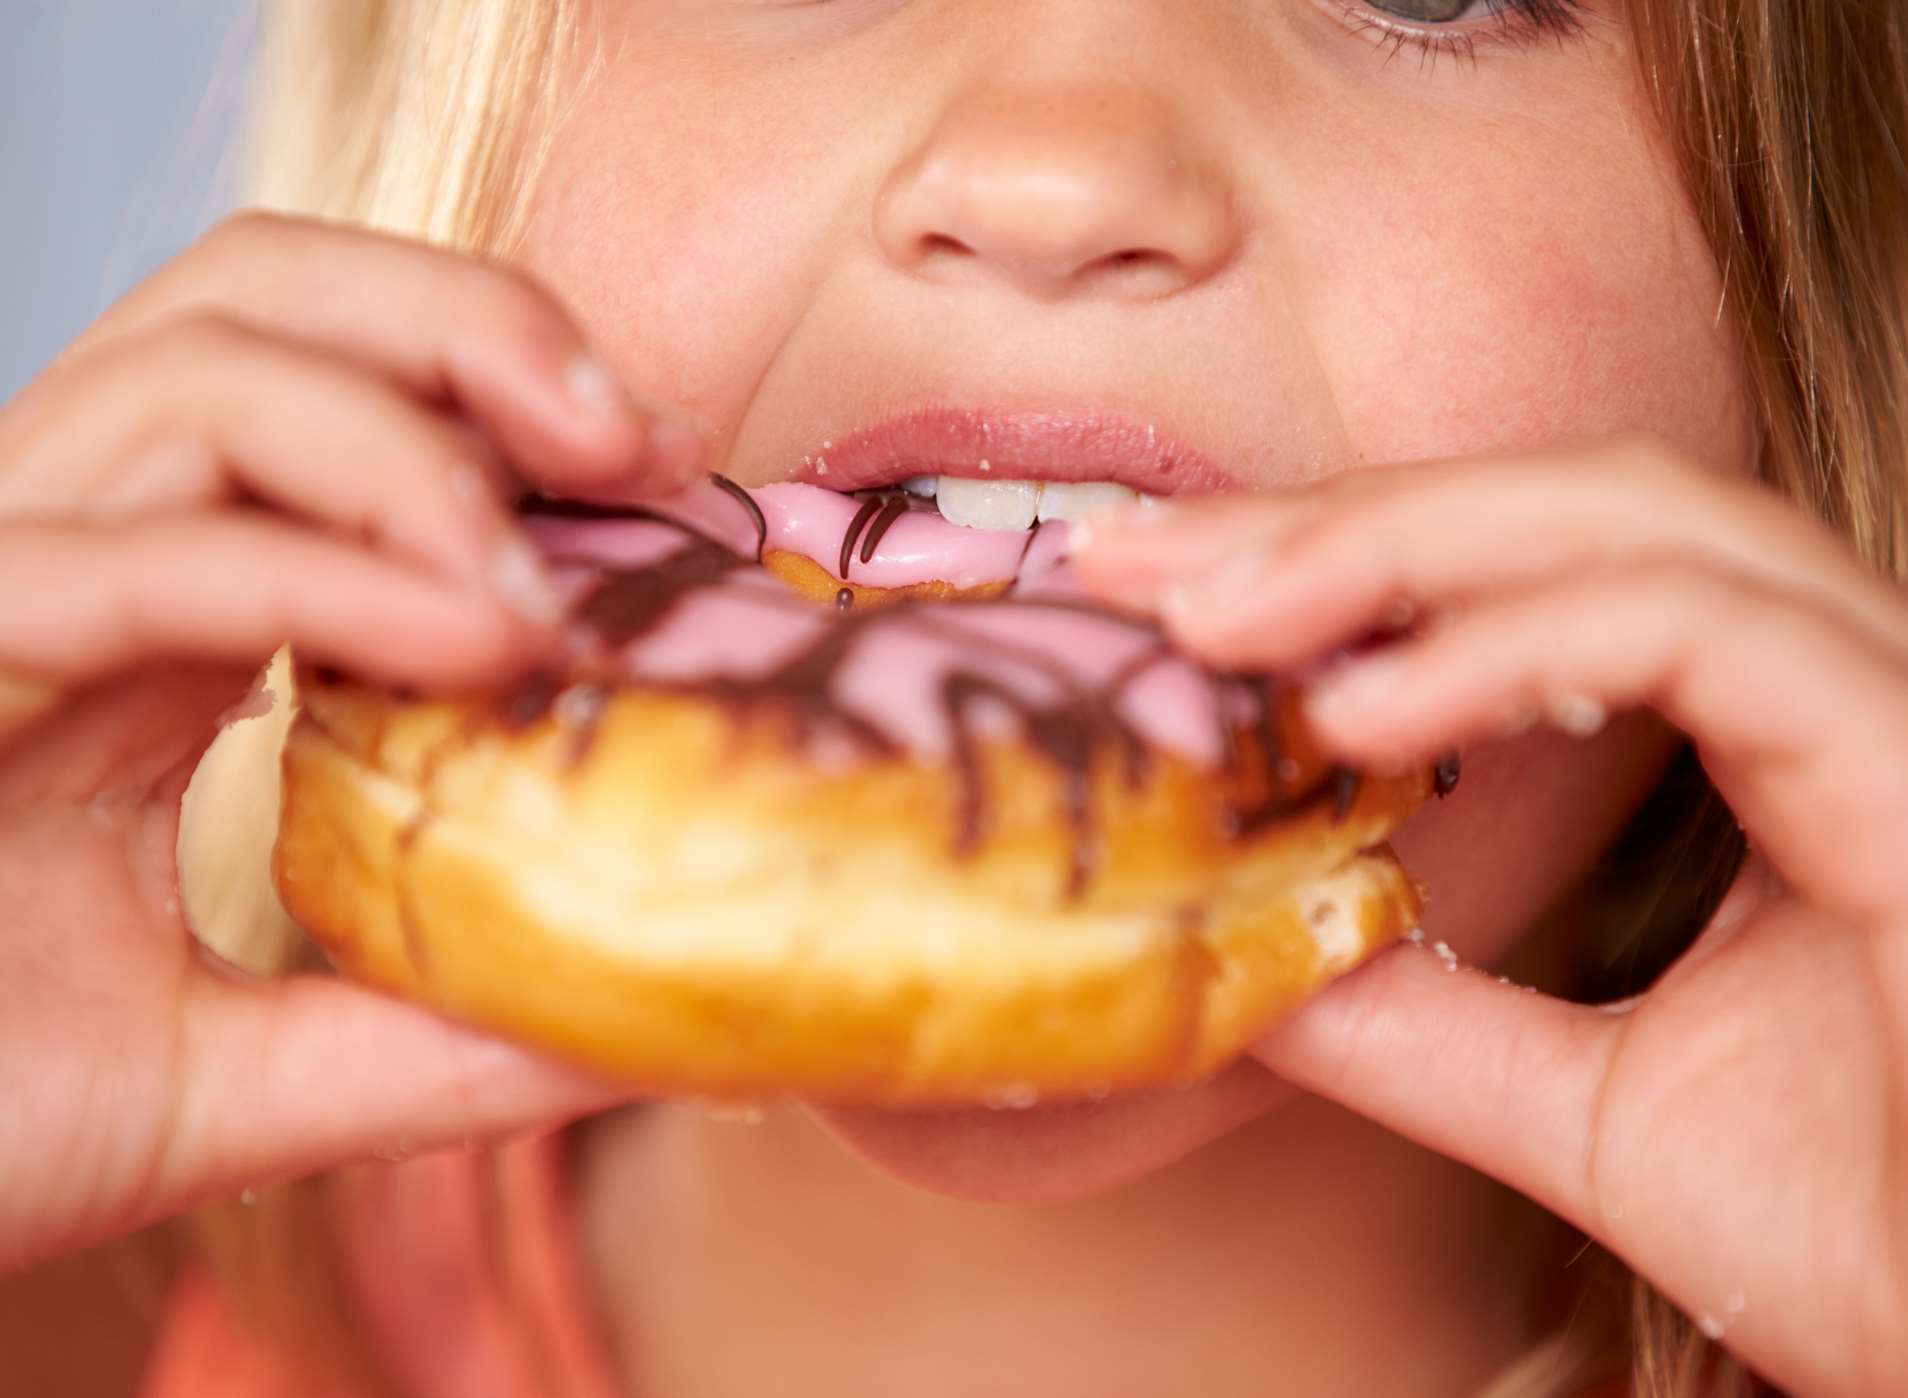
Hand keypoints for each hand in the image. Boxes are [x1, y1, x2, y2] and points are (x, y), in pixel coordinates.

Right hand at [0, 212, 697, 1272]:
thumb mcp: (248, 1076)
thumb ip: (430, 1034)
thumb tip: (638, 1025)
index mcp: (161, 602)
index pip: (336, 386)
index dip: (511, 392)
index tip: (674, 477)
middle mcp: (74, 547)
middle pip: (262, 293)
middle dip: (474, 327)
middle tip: (643, 444)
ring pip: (196, 374)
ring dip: (415, 453)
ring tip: (549, 597)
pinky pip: (126, 564)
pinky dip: (317, 579)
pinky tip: (469, 641)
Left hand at [1077, 440, 1907, 1397]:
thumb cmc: (1864, 1237)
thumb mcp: (1585, 1106)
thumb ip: (1429, 1020)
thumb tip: (1248, 961)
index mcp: (1766, 734)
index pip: (1536, 573)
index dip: (1345, 560)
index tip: (1164, 592)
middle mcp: (1830, 683)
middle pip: (1564, 508)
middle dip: (1338, 520)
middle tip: (1142, 558)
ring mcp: (1886, 702)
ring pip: (1634, 524)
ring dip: (1397, 549)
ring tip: (1217, 615)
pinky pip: (1706, 633)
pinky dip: (1520, 640)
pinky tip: (1358, 707)